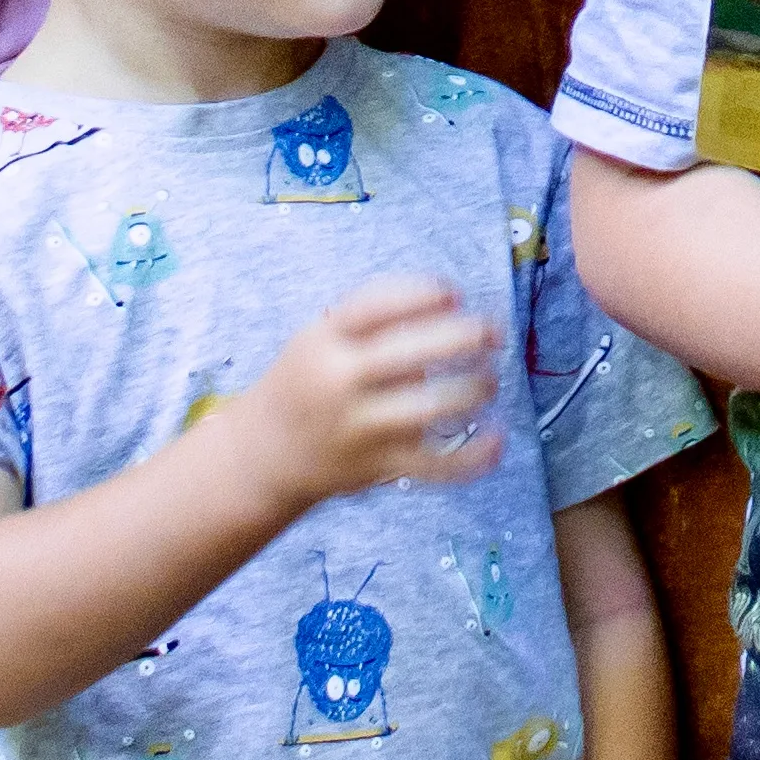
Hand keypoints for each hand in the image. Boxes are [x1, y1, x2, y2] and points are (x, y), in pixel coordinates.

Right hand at [232, 276, 504, 512]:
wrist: (262, 454)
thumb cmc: (306, 381)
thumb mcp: (319, 337)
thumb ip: (370, 318)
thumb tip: (447, 300)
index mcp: (325, 341)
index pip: (376, 306)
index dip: (421, 295)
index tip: (455, 292)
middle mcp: (341, 382)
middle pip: (410, 354)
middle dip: (463, 338)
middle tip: (493, 331)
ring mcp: (359, 429)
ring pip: (429, 408)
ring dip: (472, 390)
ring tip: (490, 379)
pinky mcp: (377, 468)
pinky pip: (434, 466)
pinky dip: (472, 457)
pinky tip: (498, 440)